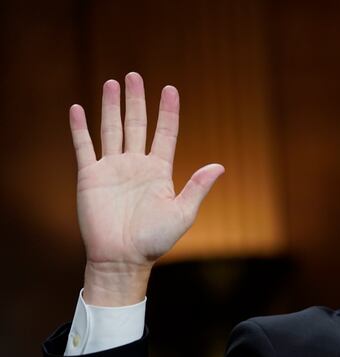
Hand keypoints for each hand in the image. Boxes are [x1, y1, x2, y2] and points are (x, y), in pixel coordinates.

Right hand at [69, 72, 223, 304]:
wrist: (122, 258)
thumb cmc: (155, 241)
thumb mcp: (182, 213)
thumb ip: (198, 187)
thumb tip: (220, 166)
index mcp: (159, 172)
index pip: (165, 134)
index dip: (168, 112)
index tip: (170, 89)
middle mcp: (136, 165)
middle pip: (137, 124)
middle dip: (136, 100)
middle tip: (134, 75)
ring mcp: (113, 169)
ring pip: (112, 129)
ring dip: (111, 106)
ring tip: (112, 83)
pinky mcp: (90, 176)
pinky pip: (84, 147)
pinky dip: (81, 128)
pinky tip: (79, 109)